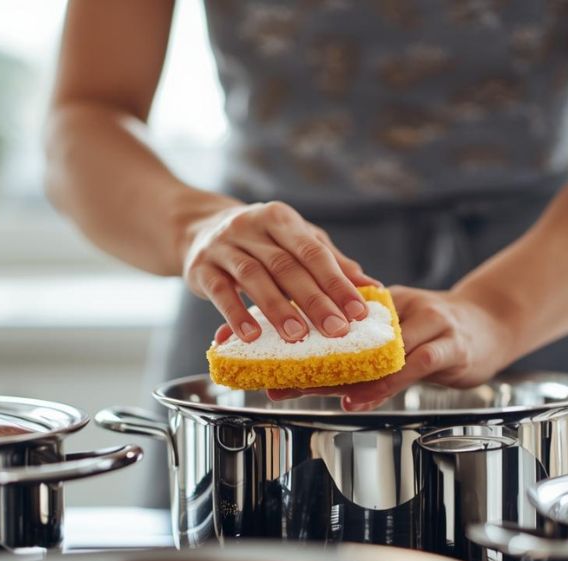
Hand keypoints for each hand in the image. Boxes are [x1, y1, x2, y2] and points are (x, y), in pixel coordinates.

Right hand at [182, 201, 378, 342]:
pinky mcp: (200, 267)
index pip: (314, 251)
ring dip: (277, 308)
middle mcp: (251, 226)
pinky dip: (235, 314)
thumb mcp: (294, 241)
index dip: (337, 282)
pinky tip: (251, 335)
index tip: (358, 311)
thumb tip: (371, 286)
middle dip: (314, 300)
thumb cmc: (258, 241)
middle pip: (286, 266)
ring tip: (297, 335)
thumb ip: (330, 262)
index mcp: (280, 218)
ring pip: (254, 277)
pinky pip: (219, 292)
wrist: (197, 229)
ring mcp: (223, 246)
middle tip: (336, 330)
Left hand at [268, 286, 515, 409]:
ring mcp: (428, 322)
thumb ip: (360, 348)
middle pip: (349, 335)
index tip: (264, 362)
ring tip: (310, 390)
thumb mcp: (396, 332)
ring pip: (379, 350)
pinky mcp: (452, 343)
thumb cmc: (438, 333)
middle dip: (309, 360)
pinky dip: (387, 382)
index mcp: (379, 301)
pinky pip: (415, 364)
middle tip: (276, 381)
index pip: (332, 321)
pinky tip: (360, 396)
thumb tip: (306, 368)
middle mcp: (400, 307)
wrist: (493, 322)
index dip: (296, 340)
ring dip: (344, 373)